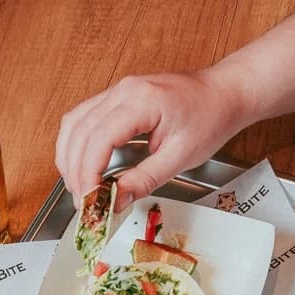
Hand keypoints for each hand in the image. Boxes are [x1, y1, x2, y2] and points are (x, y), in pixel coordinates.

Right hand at [55, 61, 254, 207]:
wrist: (224, 93)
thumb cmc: (210, 118)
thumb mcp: (180, 157)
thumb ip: (143, 180)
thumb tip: (114, 202)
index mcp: (141, 101)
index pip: (98, 140)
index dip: (87, 175)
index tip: (88, 202)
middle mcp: (123, 90)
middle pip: (79, 132)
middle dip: (75, 173)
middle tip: (84, 204)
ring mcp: (118, 90)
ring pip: (74, 124)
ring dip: (69, 158)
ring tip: (79, 188)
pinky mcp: (117, 97)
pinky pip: (82, 118)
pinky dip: (76, 145)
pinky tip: (80, 165)